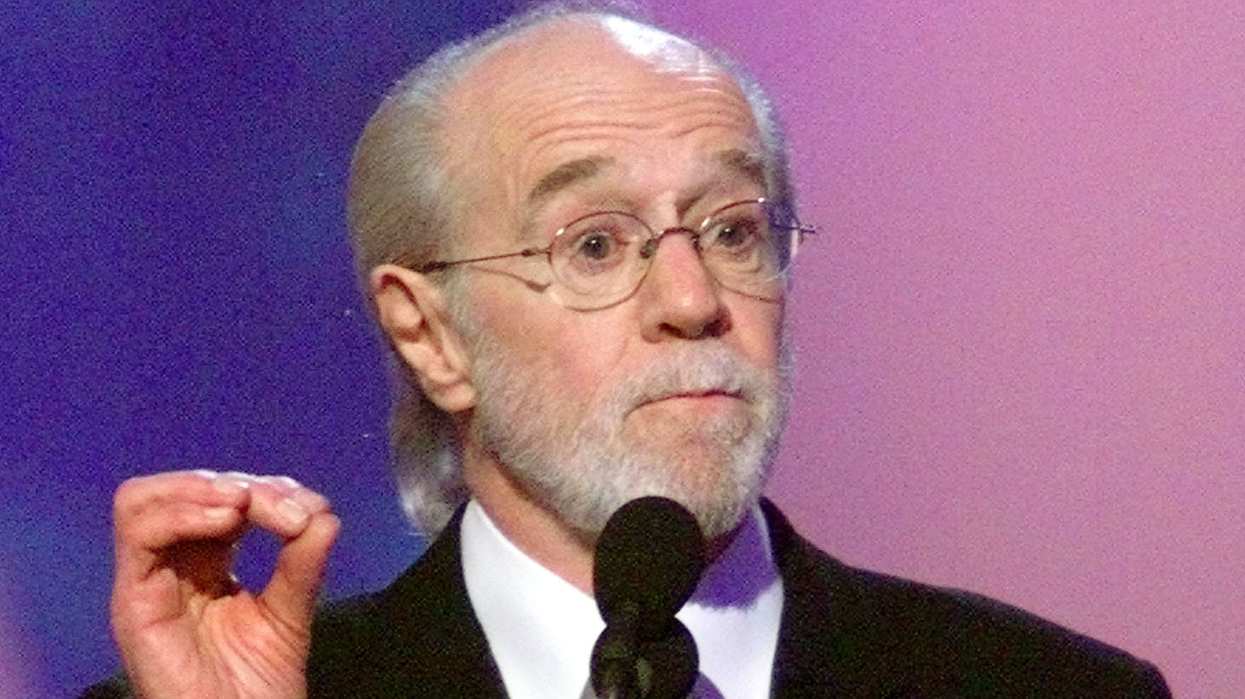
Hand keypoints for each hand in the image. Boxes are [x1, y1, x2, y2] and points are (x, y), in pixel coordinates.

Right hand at [110, 470, 338, 698]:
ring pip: (143, 499)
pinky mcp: (133, 603)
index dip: (265, 490)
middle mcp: (173, 567)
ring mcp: (149, 583)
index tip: (306, 511)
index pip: (222, 498)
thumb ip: (303, 561)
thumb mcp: (290, 611)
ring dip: (202, 489)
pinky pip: (139, 534)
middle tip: (282, 508)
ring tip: (246, 505)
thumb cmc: (258, 688)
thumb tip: (323, 512)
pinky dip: (183, 513)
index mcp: (208, 564)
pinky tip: (227, 521)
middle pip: (182, 490)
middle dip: (237, 484)